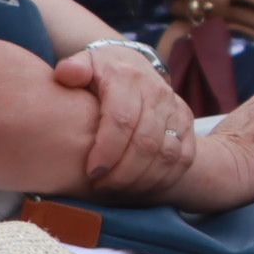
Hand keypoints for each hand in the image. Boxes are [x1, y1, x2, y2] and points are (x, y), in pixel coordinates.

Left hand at [53, 39, 200, 199]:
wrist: (134, 65)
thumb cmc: (101, 73)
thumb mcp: (84, 63)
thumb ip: (72, 70)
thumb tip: (67, 75)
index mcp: (128, 78)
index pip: (122, 120)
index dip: (108, 150)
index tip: (92, 172)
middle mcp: (157, 93)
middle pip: (146, 143)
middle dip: (122, 173)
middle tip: (100, 186)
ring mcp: (175, 109)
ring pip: (166, 155)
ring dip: (141, 180)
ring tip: (117, 190)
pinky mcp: (187, 124)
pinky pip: (182, 159)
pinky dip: (163, 179)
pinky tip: (139, 188)